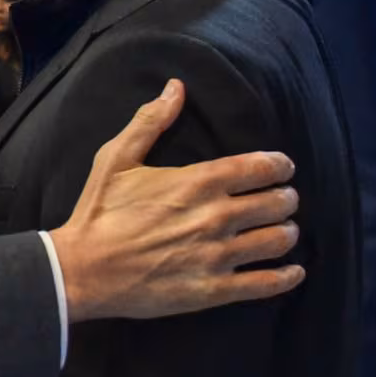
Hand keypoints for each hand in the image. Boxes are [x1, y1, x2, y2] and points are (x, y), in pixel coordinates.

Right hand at [47, 79, 302, 320]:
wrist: (82, 270)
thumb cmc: (98, 212)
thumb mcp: (117, 158)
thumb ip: (150, 121)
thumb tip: (175, 87)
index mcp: (198, 182)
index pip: (260, 167)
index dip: (279, 166)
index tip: (282, 168)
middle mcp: (215, 217)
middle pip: (278, 203)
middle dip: (286, 198)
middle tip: (282, 200)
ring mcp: (217, 256)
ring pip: (278, 240)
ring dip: (287, 232)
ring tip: (284, 230)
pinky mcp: (213, 289)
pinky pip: (265, 284)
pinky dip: (286, 277)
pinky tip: (293, 272)